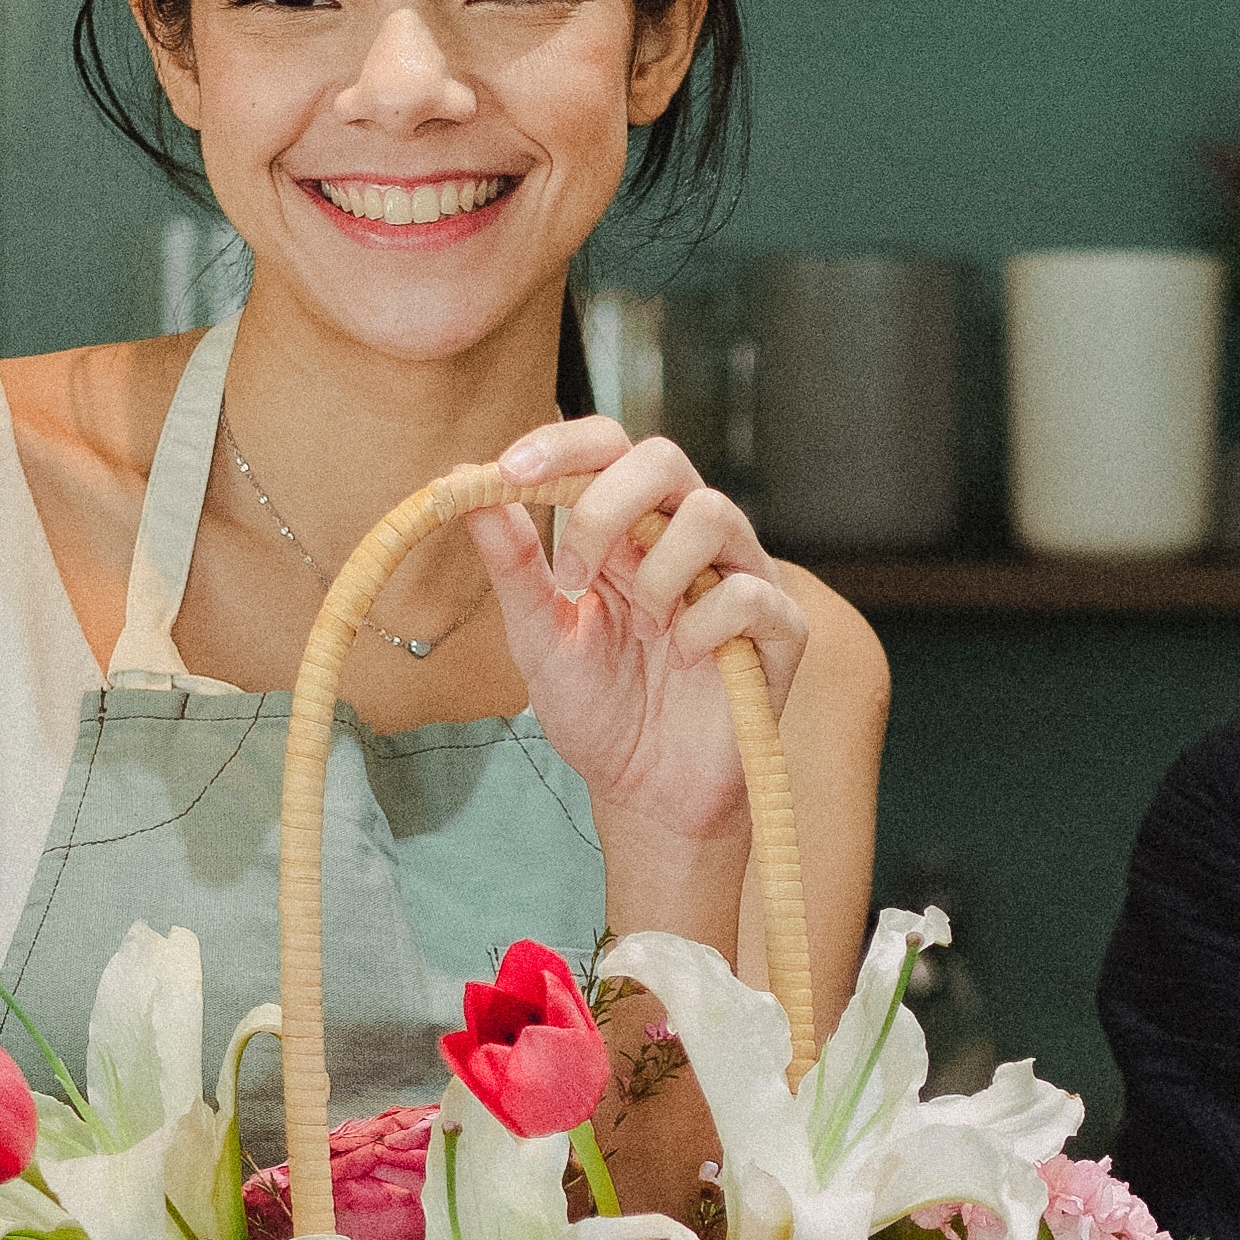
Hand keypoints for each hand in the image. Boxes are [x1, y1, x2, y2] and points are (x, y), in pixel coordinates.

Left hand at [473, 419, 804, 847]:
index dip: (563, 445)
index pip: (608, 449)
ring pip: (713, 513)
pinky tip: (686, 661)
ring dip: (657, 571)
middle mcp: (687, 539)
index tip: (509, 472)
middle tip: (571, 574)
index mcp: (629, 530)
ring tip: (640, 630)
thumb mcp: (539, 636)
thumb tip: (461, 481)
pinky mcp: (778, 626)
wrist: (647, 794)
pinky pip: (747, 593)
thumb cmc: (601, 712)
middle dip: (607, 503)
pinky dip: (703, 628)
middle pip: (664, 459)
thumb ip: (512, 562)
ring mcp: (738, 576)